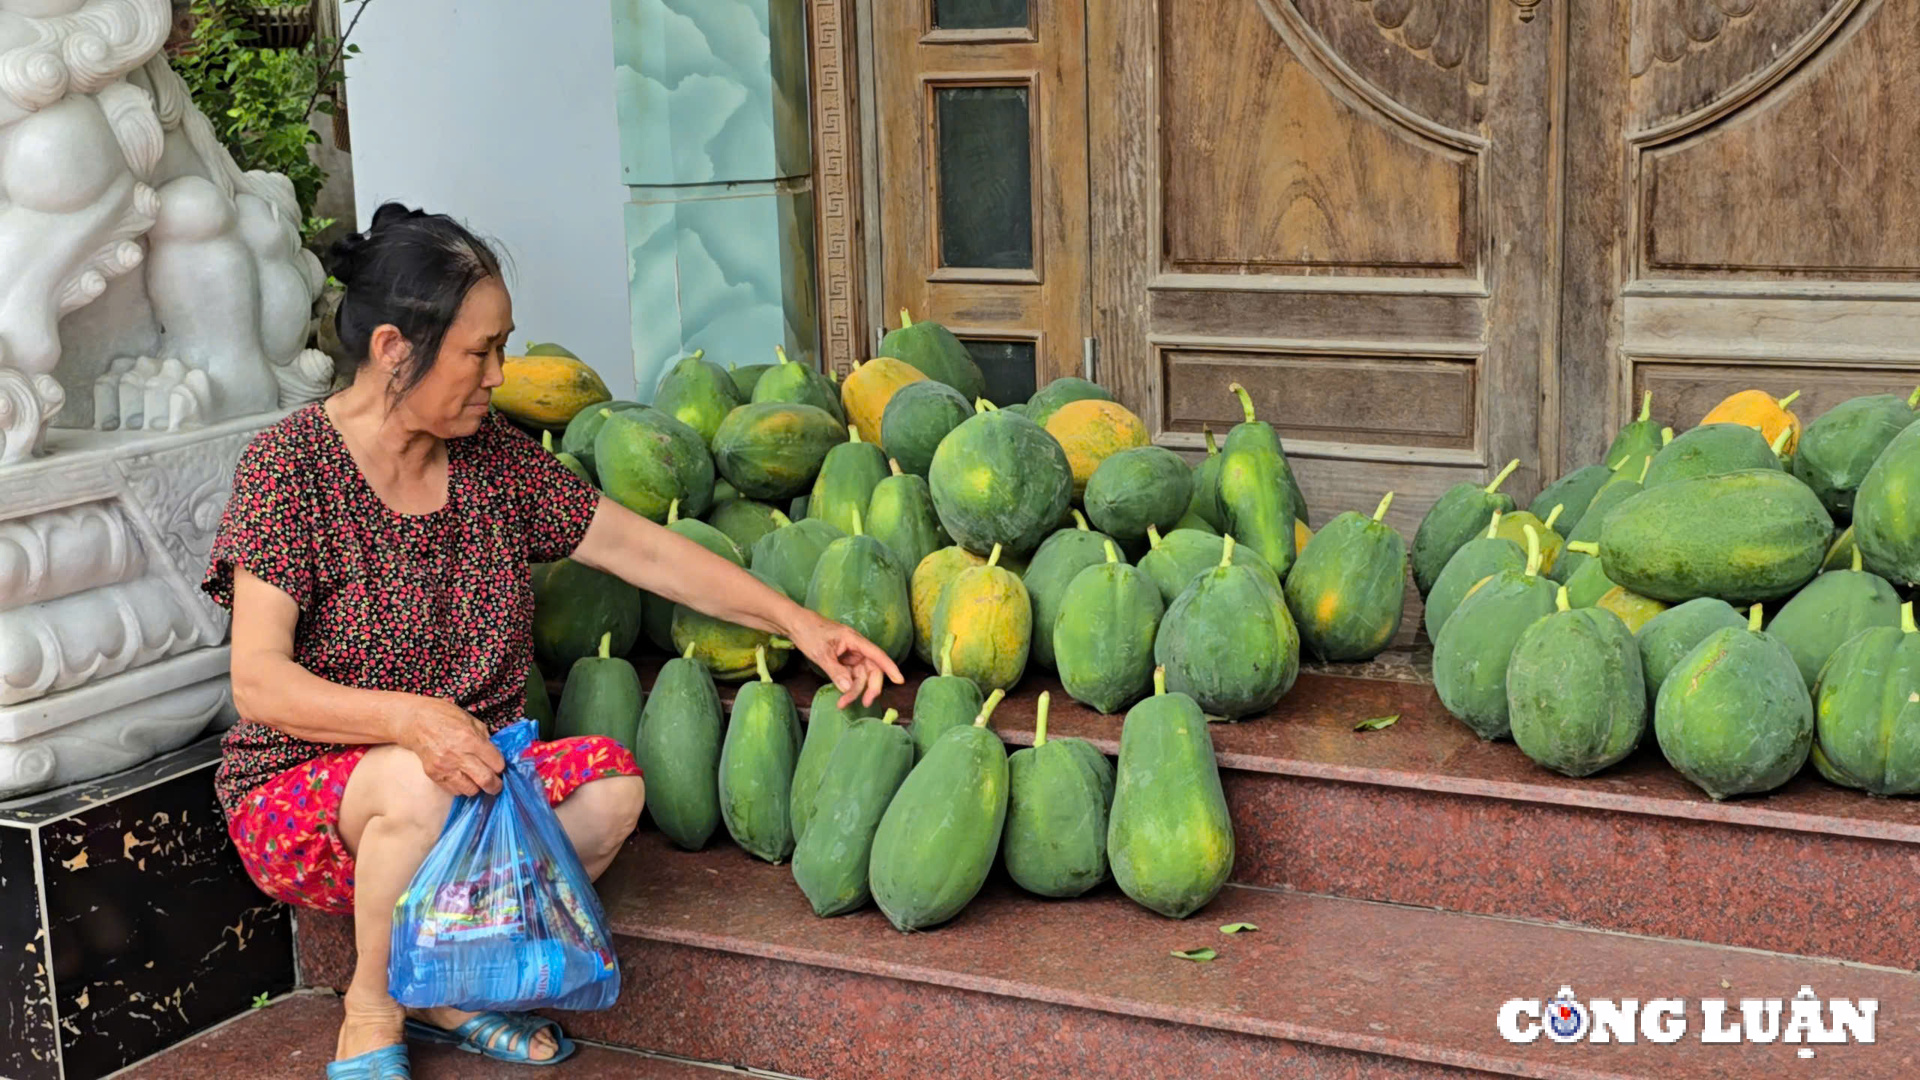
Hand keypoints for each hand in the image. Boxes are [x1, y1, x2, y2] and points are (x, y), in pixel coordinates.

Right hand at [395, 696, 504, 795]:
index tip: (499, 766)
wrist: (414, 721)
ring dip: (477, 786)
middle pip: (486, 780)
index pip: (496, 763)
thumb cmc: (444, 716)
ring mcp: (445, 767)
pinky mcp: (434, 775)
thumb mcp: (471, 720)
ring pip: (471, 790)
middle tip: (496, 784)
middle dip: (495, 785)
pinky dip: (462, 787)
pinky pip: (454, 790)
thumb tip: (495, 755)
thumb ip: (484, 738)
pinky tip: (462, 777)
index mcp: (471, 739)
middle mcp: (459, 755)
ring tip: (476, 779)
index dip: (501, 766)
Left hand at [783, 610, 905, 708]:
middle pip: (872, 669)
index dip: (890, 667)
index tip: (900, 680)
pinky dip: (848, 687)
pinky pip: (851, 676)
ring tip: (843, 703)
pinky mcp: (843, 661)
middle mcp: (856, 648)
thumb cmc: (809, 632)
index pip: (877, 655)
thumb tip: (848, 688)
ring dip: (855, 690)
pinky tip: (841, 696)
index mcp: (855, 640)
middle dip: (870, 687)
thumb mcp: (821, 654)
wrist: (796, 625)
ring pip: (861, 676)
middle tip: (864, 703)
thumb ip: (836, 671)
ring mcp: (850, 655)